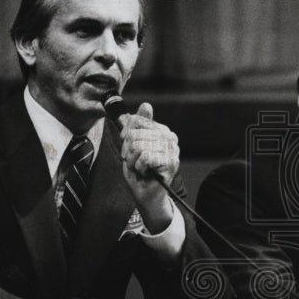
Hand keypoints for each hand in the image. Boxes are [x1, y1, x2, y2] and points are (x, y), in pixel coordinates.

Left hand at [119, 102, 179, 231]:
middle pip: (135, 134)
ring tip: (140, 167)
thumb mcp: (133, 144)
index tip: (128, 147)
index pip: (136, 121)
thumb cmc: (139, 170)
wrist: (145, 194)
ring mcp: (172, 150)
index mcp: (162, 130)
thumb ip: (138, 124)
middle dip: (128, 150)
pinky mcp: (171, 162)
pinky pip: (145, 157)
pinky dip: (139, 167)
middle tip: (135, 161)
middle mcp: (170, 137)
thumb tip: (146, 105)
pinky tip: (145, 172)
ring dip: (132, 161)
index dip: (126, 135)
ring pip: (138, 146)